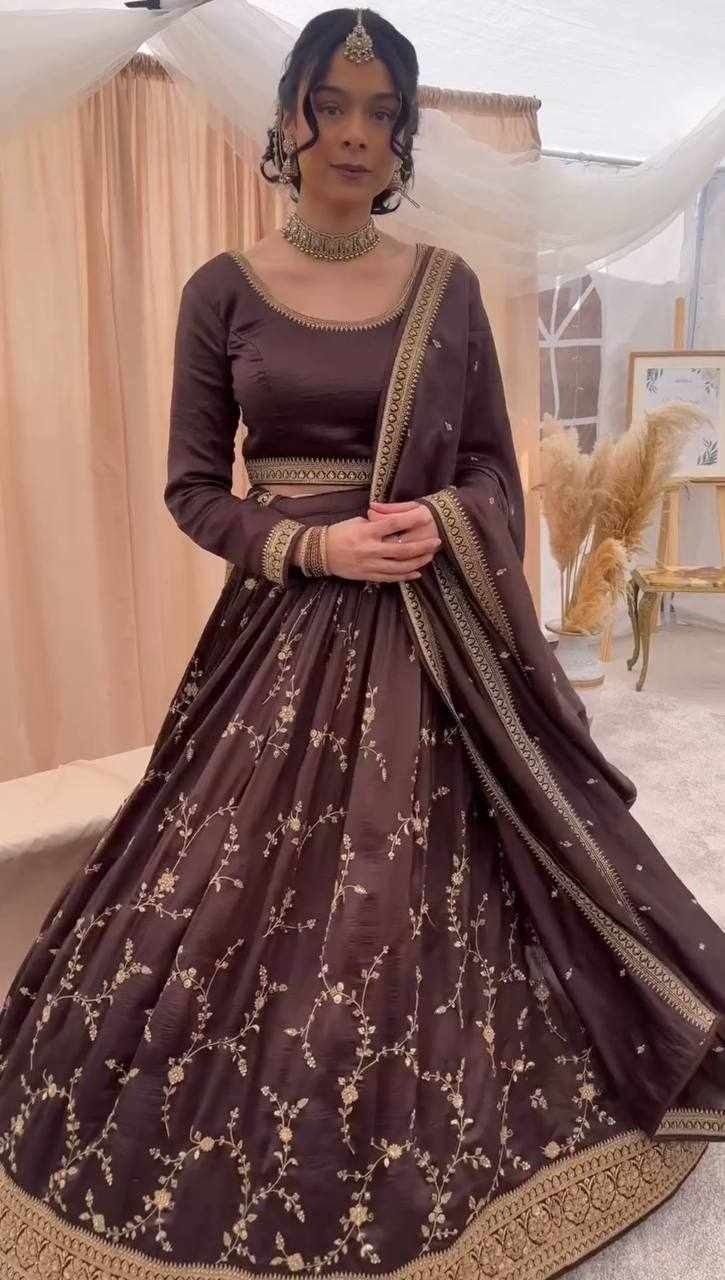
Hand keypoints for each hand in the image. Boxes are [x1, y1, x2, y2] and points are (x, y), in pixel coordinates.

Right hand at [324, 503, 441, 581]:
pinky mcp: (368, 576)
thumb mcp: (358, 522)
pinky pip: (390, 578)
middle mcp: (370, 549)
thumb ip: (377, 523)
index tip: (425, 516)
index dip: (411, 520)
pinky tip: (416, 573)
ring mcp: (370, 565)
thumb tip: (396, 522)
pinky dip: (405, 576)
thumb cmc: (340, 533)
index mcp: (367, 531)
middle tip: (436, 542)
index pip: (394, 524)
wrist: (321, 553)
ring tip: (430, 557)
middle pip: (402, 550)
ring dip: (417, 562)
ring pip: (399, 567)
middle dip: (422, 547)